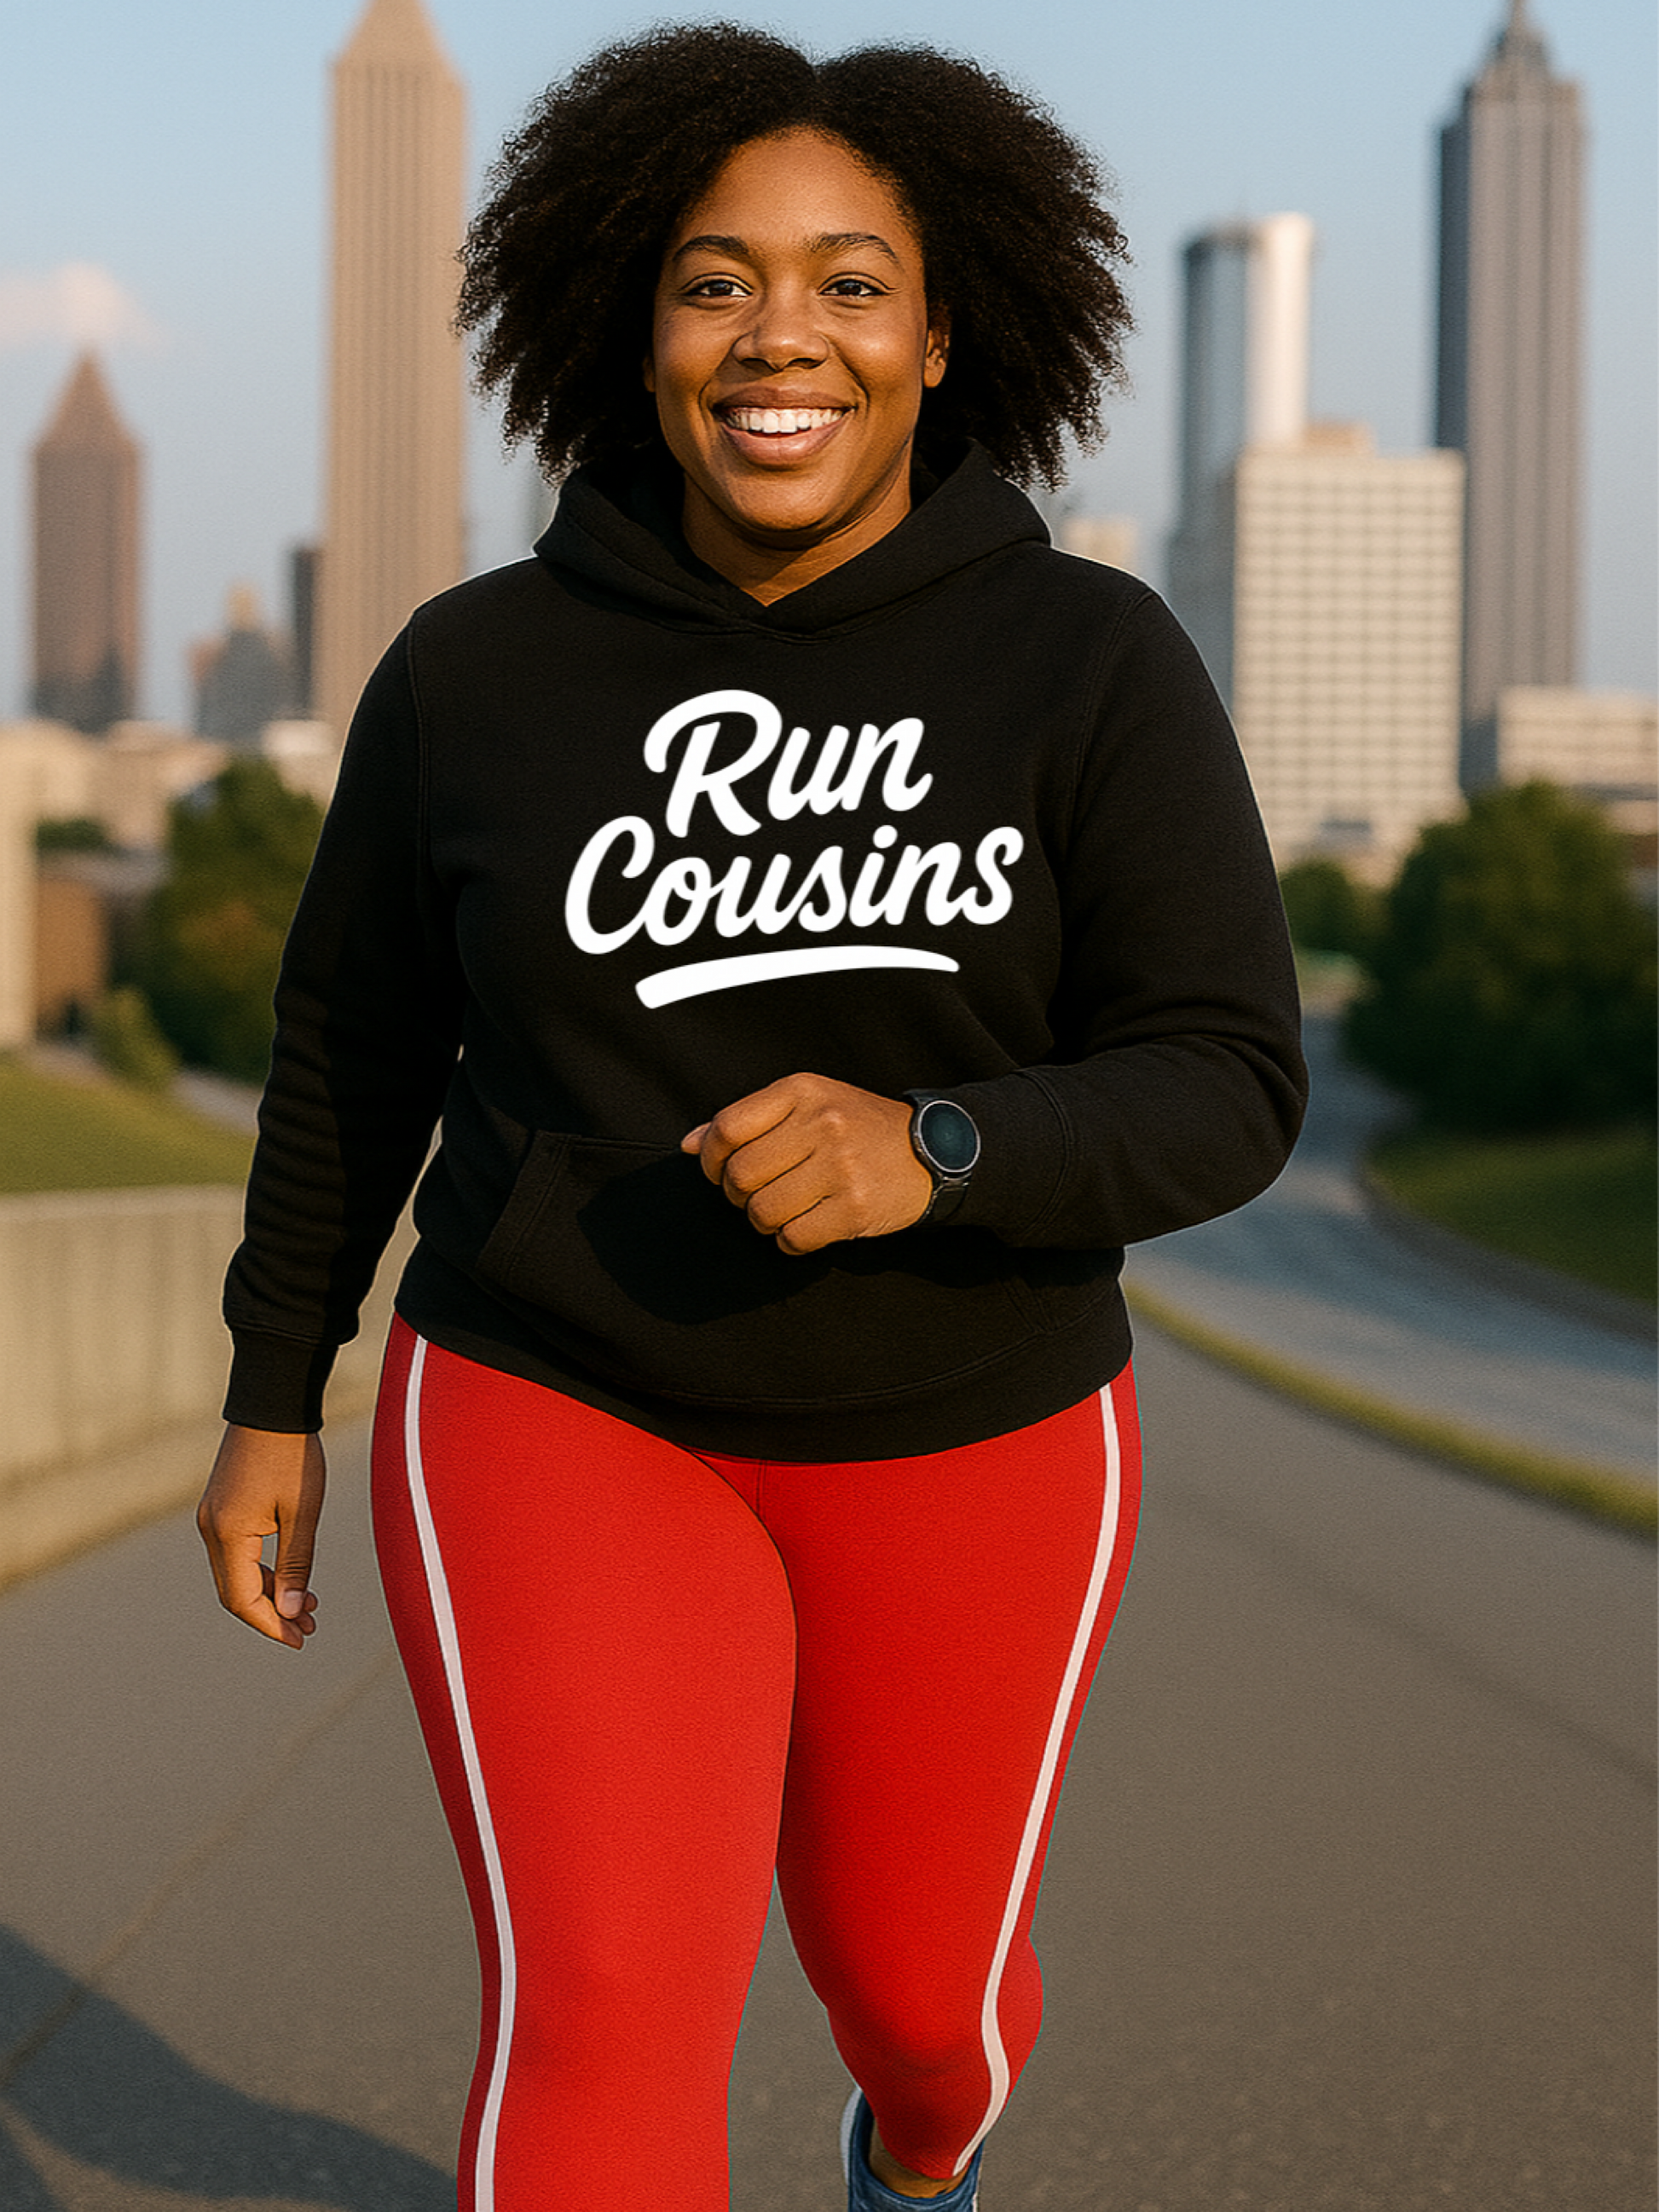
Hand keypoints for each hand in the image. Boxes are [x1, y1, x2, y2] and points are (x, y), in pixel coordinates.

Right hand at [197, 1425, 325, 1649]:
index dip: (271, 1624)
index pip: (243, 1599)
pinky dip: (262, 1571)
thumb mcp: (303, 1512)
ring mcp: (212, 1518)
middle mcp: (211, 1529)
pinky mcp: (221, 1507)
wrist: (273, 1404)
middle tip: (309, 1628)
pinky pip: (236, 1553)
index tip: (300, 1640)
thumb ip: (297, 1564)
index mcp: (227, 1534)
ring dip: (269, 1593)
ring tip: (310, 1607)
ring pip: (236, 1574)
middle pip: (235, 1592)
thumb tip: (293, 1612)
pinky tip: (292, 1578)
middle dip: (271, 1614)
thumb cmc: (293, 1456)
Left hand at [682, 1073, 931, 1253]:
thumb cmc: (860, 1128)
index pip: (727, 1128)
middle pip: (740, 1175)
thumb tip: (689, 1145)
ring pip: (762, 1211)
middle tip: (758, 1193)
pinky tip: (806, 1227)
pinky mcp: (855, 1208)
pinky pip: (793, 1238)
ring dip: (764, 1220)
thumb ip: (749, 1120)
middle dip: (738, 1194)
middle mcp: (822, 1124)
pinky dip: (790, 1240)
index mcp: (803, 1091)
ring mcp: (840, 1167)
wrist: (935, 1151)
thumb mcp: (809, 1104)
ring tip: (785, 1210)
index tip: (719, 1170)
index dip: (710, 1158)